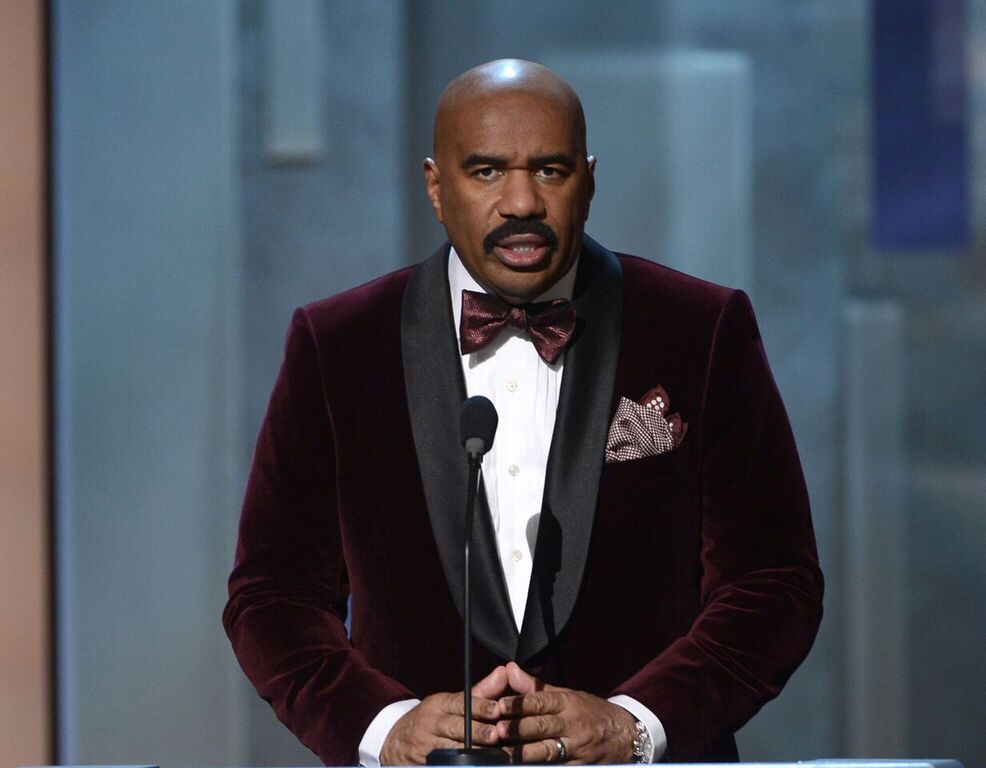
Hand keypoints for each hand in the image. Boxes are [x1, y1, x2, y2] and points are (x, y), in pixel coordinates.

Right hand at [380, 665, 509, 764]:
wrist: (395, 743)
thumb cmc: (431, 720)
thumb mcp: (451, 703)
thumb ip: (481, 692)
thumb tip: (504, 672)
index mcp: (439, 705)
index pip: (460, 703)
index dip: (479, 706)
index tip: (496, 710)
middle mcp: (430, 724)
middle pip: (455, 727)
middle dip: (476, 732)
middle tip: (495, 734)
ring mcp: (425, 746)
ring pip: (451, 750)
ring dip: (472, 753)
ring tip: (491, 756)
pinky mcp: (423, 764)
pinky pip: (441, 765)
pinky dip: (458, 765)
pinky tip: (474, 766)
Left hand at [496, 662, 636, 763]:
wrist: (626, 735)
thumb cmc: (590, 712)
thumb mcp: (566, 694)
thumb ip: (535, 687)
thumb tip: (510, 669)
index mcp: (567, 703)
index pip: (541, 701)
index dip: (519, 703)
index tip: (500, 705)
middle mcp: (571, 725)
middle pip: (542, 727)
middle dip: (519, 729)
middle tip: (498, 729)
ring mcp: (576, 748)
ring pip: (547, 751)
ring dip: (525, 753)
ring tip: (505, 754)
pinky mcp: (579, 767)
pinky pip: (558, 767)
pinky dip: (541, 767)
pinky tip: (525, 767)